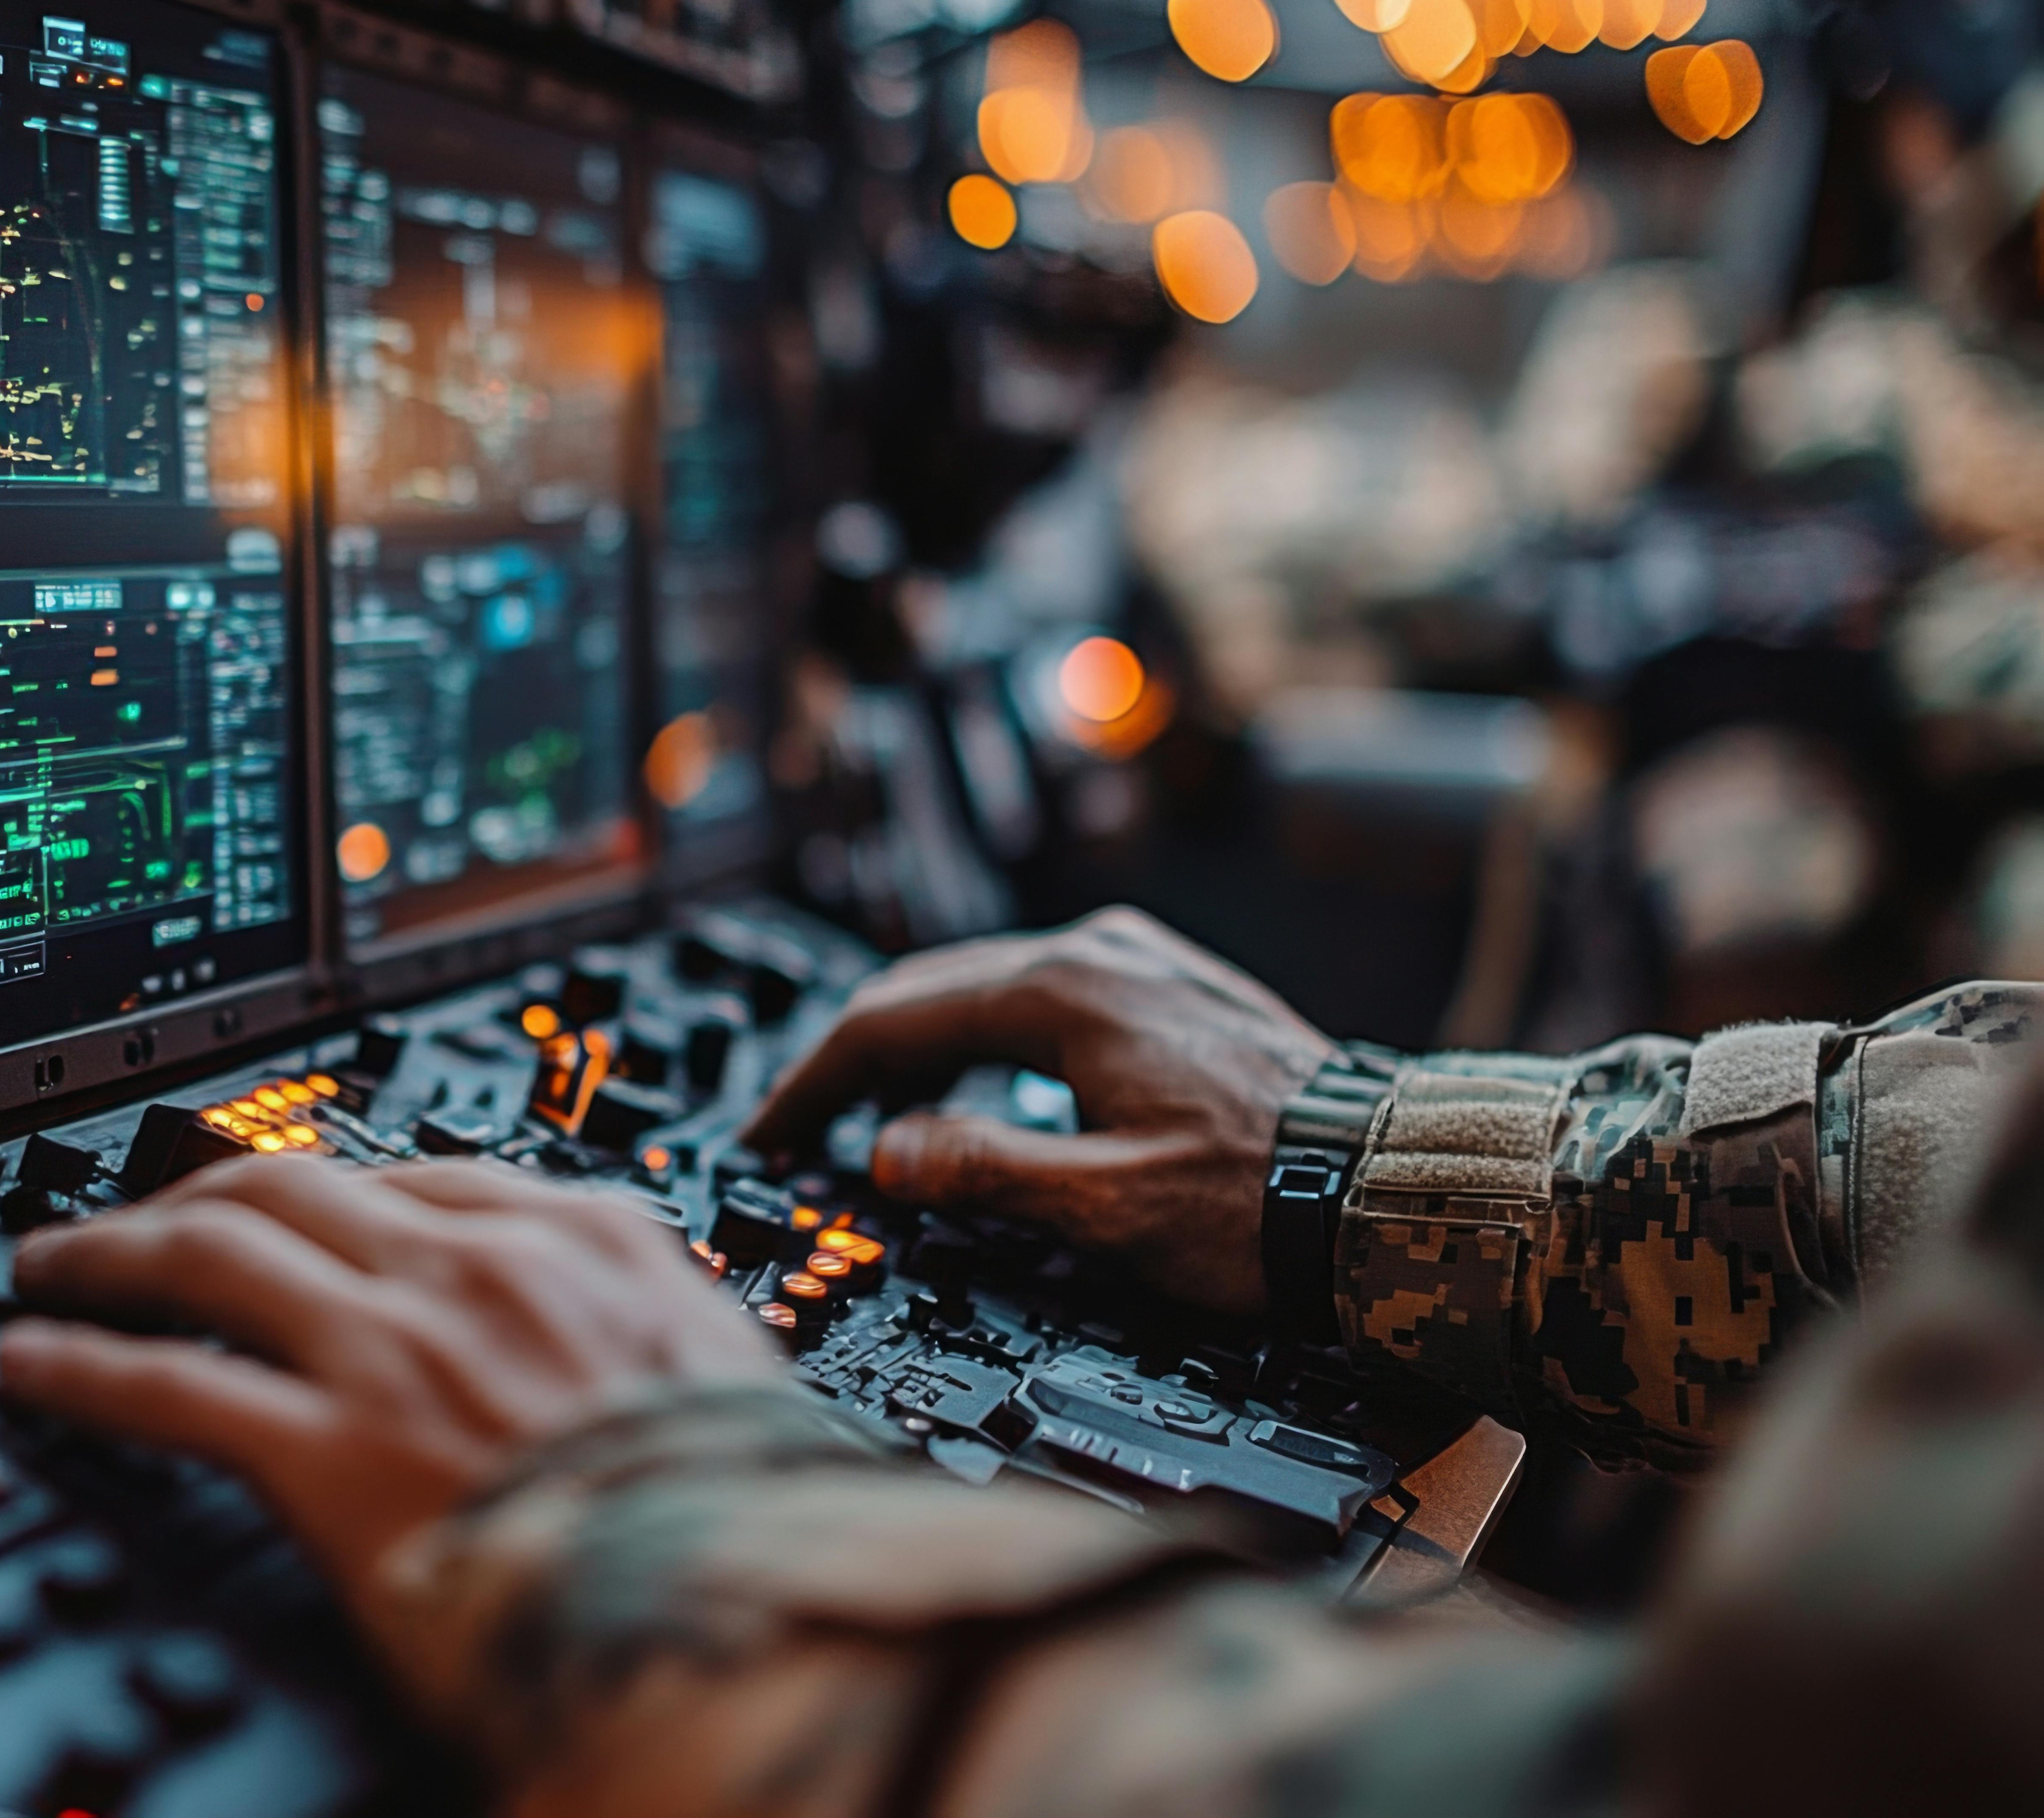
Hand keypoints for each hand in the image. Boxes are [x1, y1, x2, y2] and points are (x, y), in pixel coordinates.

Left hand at [0, 1154, 779, 1634]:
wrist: (748, 1608)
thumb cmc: (749, 1518)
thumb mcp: (723, 1381)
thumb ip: (646, 1337)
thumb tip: (612, 1347)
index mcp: (586, 1242)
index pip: (414, 1174)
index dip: (318, 1186)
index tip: (277, 1202)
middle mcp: (473, 1269)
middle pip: (283, 1188)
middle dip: (186, 1195)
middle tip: (127, 1219)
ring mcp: (392, 1352)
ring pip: (205, 1255)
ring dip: (108, 1254)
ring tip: (48, 1267)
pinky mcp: (328, 1449)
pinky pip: (168, 1383)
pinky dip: (81, 1364)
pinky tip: (32, 1362)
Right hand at [740, 906, 1331, 1315]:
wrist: (1393, 1187)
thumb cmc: (1266, 1203)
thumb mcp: (1103, 1207)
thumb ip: (981, 1172)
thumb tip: (891, 1154)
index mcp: (1062, 995)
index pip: (889, 1025)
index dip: (812, 1086)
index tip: (771, 1136)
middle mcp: (1097, 957)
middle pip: (928, 993)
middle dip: (853, 1063)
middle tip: (803, 1130)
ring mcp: (1140, 965)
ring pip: (985, 990)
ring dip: (920, 1050)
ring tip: (878, 1116)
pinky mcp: (1171, 992)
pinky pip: (1042, 999)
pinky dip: (985, 1041)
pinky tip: (981, 1088)